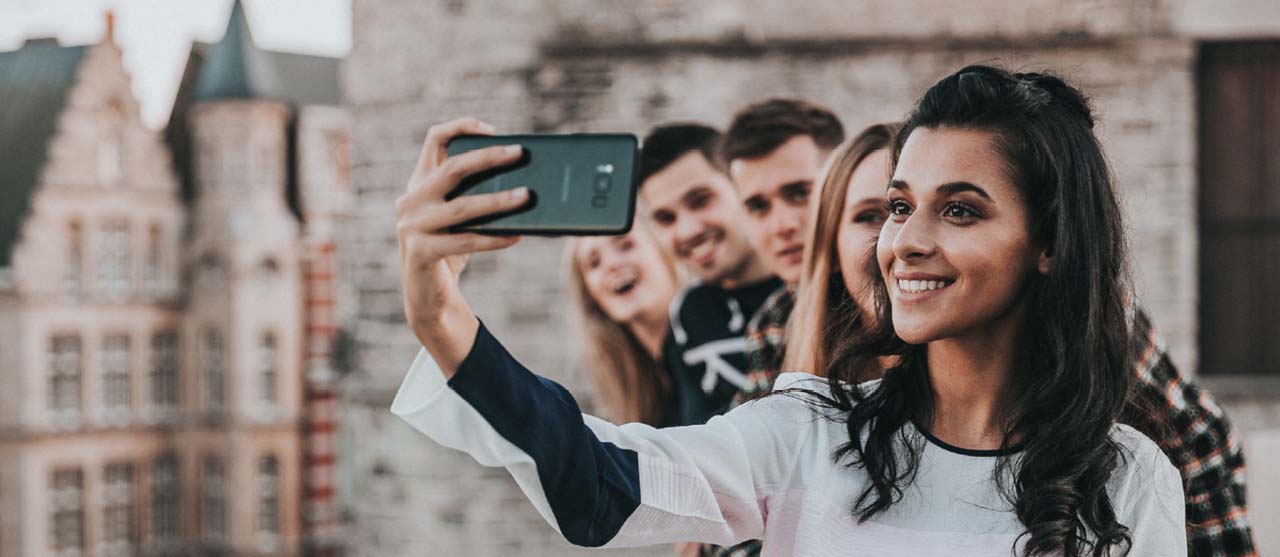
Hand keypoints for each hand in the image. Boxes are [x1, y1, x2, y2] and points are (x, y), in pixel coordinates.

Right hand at [396, 117, 528, 373]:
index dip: (462, 127)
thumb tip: (525, 183)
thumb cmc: (451, 250)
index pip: (434, 140)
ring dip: (498, 201)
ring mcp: (411, 226)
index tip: (492, 130)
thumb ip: (474, 196)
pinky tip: (518, 235)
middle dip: (489, 158)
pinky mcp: (419, 252)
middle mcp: (411, 200)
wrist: (428, 297)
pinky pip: (464, 242)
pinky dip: (493, 238)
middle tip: (520, 153)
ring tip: (527, 196)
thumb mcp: (459, 218)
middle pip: (452, 167)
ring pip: (462, 207)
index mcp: (420, 184)